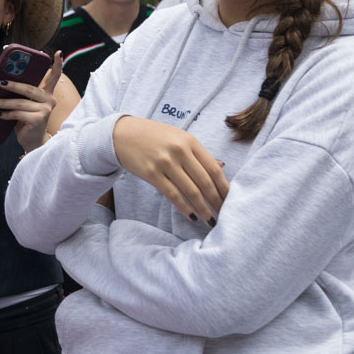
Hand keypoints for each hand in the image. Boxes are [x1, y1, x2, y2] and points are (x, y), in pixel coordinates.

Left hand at [0, 51, 62, 152]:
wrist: (32, 141)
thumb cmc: (27, 120)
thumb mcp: (26, 105)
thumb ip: (22, 94)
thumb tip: (2, 83)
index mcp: (46, 93)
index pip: (54, 77)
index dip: (57, 64)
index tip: (57, 52)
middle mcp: (49, 100)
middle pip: (30, 88)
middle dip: (13, 85)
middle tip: (0, 82)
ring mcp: (45, 110)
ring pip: (21, 102)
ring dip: (4, 102)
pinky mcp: (39, 119)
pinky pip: (18, 113)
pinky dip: (6, 114)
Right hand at [112, 116, 226, 225]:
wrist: (122, 134)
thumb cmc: (153, 136)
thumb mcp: (178, 138)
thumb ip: (198, 153)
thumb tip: (221, 167)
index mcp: (190, 141)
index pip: (213, 169)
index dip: (224, 187)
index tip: (231, 200)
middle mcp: (179, 151)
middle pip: (205, 182)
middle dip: (216, 201)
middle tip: (224, 214)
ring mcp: (165, 163)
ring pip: (191, 191)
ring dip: (203, 209)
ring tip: (210, 220)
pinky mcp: (151, 173)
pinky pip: (172, 195)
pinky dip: (184, 208)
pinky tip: (191, 216)